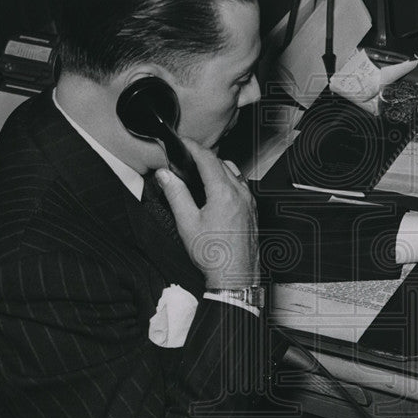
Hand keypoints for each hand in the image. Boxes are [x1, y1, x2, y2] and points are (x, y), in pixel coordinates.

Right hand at [155, 139, 258, 287]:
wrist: (235, 276)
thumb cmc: (214, 255)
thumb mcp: (187, 222)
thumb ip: (175, 194)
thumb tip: (165, 175)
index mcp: (224, 192)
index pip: (207, 158)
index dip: (192, 146)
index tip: (182, 141)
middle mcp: (240, 193)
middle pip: (221, 162)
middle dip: (202, 156)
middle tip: (186, 156)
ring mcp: (249, 202)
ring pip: (233, 172)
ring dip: (216, 167)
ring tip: (200, 171)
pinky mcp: (252, 210)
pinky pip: (240, 185)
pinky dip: (227, 179)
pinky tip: (217, 190)